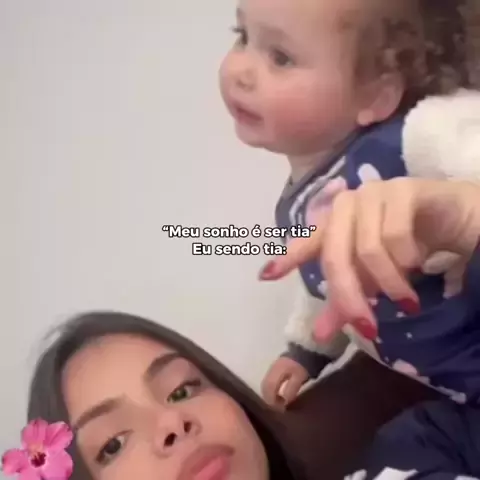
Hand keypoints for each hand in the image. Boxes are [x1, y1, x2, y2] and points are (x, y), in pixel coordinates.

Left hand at [259, 178, 479, 333]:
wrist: (453, 219)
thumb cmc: (406, 246)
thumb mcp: (373, 279)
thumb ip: (347, 301)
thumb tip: (321, 335)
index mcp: (335, 224)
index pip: (308, 242)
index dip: (288, 258)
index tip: (265, 276)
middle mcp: (348, 205)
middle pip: (336, 256)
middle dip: (349, 296)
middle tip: (368, 326)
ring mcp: (373, 193)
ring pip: (368, 249)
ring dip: (389, 282)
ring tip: (404, 296)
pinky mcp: (403, 189)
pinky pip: (396, 235)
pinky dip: (408, 260)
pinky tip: (418, 263)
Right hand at [261, 357, 309, 409]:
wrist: (309, 348)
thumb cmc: (304, 364)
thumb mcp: (300, 377)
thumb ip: (291, 388)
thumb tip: (284, 402)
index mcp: (276, 370)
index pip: (268, 387)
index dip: (271, 400)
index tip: (279, 409)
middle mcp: (272, 368)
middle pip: (265, 385)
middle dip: (269, 398)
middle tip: (278, 408)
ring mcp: (273, 366)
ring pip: (266, 382)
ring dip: (270, 393)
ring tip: (279, 402)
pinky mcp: (277, 366)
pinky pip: (270, 379)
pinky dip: (272, 388)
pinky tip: (279, 392)